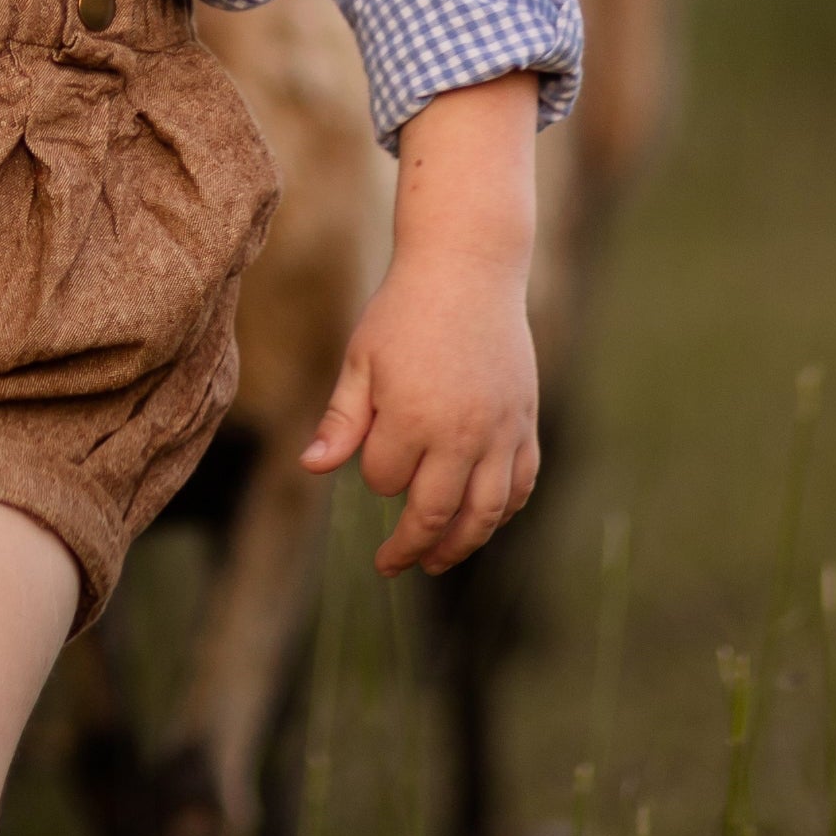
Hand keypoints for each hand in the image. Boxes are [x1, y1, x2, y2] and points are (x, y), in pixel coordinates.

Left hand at [301, 252, 538, 575]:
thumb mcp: (361, 362)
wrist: (467, 270)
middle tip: (394, 566)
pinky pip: (521, 484)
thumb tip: (310, 468)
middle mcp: (462, 435)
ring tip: (437, 562)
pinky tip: (482, 520)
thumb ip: (341, 421)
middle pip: (436, 515)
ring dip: (461, 545)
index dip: (373, 473)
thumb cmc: (403, 313)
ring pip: (486, 513)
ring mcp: (500, 431)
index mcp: (413, 419)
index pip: (384, 480)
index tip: (370, 454)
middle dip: (411, 547)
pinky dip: (503, 510)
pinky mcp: (525, 422)